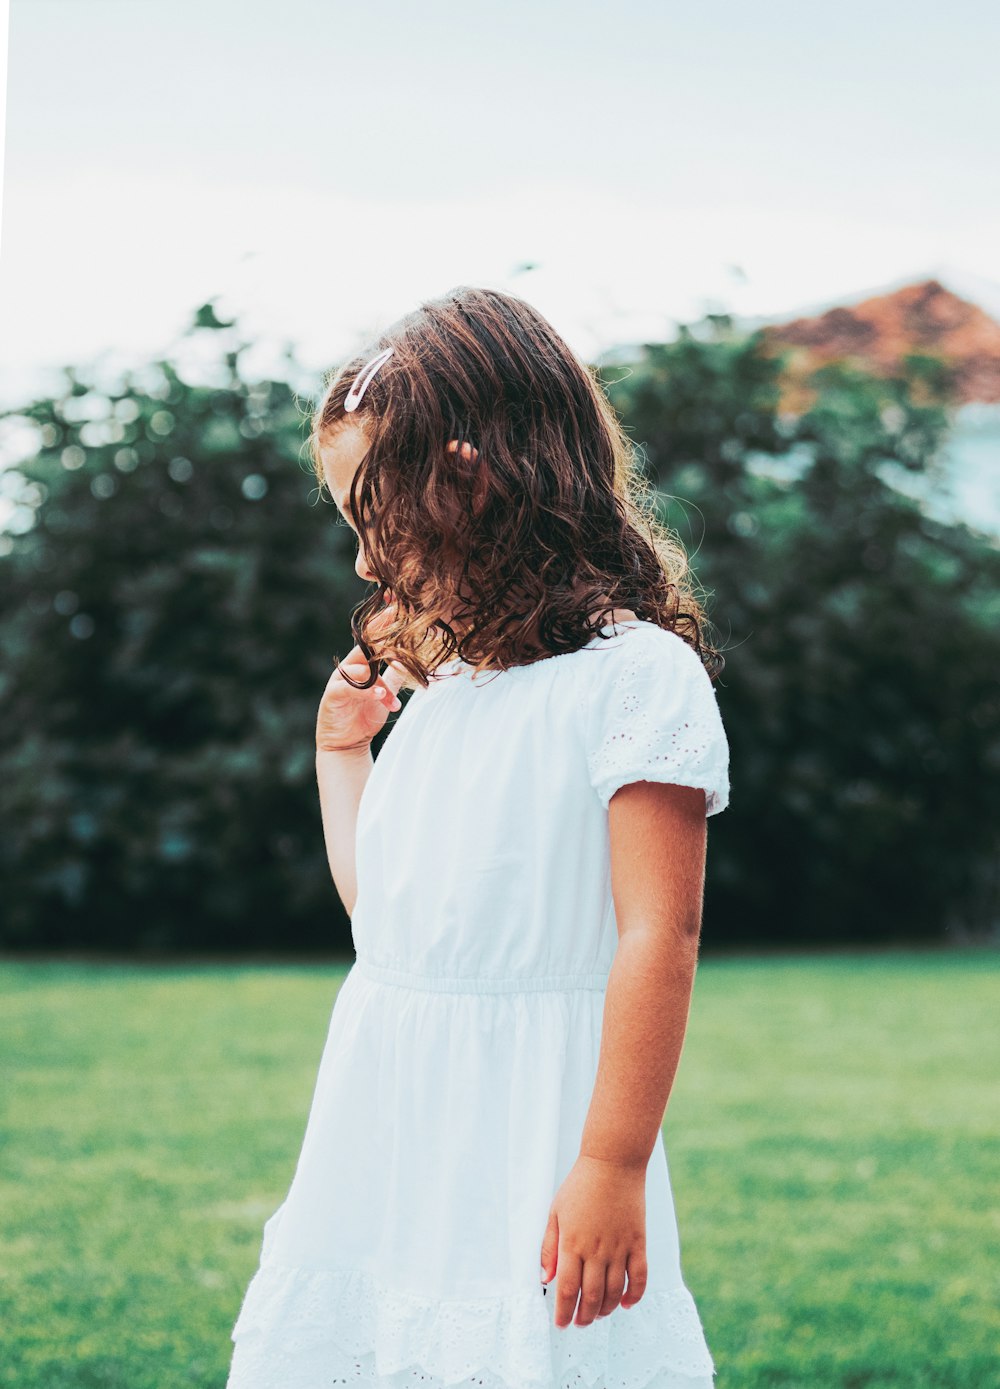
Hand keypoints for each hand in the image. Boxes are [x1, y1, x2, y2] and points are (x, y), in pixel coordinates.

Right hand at [316, 599, 406, 752]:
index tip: (399, 604)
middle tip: (397, 616)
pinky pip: (349, 688)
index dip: (385, 621)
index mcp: (363, 664)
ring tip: (392, 696)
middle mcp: (350, 668)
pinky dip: (367, 691)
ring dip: (380, 681)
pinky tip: (380, 695)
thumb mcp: (385, 692)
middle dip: (380, 630)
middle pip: (364, 644)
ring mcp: (339, 680)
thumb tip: (415, 661)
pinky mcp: (332, 696)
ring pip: (361, 668)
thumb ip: (395, 675)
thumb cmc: (365, 715)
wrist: (346, 744)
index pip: (374, 638)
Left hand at [539, 1154, 647, 1328]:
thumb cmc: (580, 1186)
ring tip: (598, 1315)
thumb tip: (545, 1278)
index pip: (567, 1289)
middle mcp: (596, 1250)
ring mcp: (619, 1247)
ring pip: (614, 1292)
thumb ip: (549, 1246)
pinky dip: (635, 1295)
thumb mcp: (556, 1212)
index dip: (563, 1312)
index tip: (560, 1323)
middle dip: (583, 1316)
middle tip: (579, 1323)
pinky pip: (639, 1277)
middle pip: (591, 1297)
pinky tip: (626, 1304)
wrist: (612, 1163)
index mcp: (572, 1243)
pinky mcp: (638, 1242)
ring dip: (606, 1310)